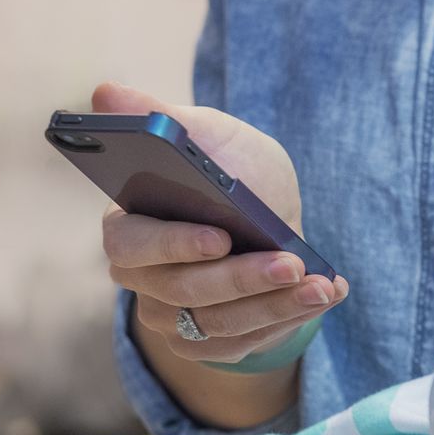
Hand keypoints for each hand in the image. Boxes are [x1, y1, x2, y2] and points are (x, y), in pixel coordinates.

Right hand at [95, 82, 347, 363]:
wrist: (270, 217)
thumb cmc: (231, 170)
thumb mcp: (208, 136)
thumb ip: (164, 117)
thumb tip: (106, 90)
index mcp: (127, 227)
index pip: (133, 245)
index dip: (175, 245)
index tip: (221, 236)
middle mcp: (143, 280)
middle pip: (184, 292)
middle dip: (243, 278)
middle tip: (292, 264)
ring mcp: (173, 318)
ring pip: (222, 324)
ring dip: (278, 304)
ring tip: (322, 284)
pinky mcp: (210, 343)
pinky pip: (248, 342)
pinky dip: (292, 318)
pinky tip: (327, 294)